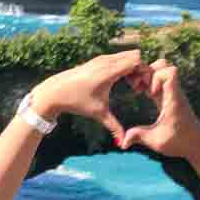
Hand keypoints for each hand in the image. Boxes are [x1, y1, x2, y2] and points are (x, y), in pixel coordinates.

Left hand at [29, 51, 144, 143]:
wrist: (54, 92)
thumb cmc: (76, 102)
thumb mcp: (98, 114)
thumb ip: (114, 127)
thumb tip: (122, 144)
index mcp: (109, 71)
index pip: (137, 60)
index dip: (144, 72)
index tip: (140, 88)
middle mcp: (106, 61)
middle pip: (135, 54)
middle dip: (141, 69)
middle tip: (138, 86)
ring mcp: (101, 58)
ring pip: (127, 55)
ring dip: (133, 67)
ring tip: (131, 85)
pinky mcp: (97, 60)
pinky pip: (118, 57)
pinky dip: (124, 66)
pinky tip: (121, 81)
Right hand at [120, 60, 199, 159]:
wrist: (197, 145)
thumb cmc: (179, 143)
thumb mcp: (156, 141)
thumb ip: (138, 137)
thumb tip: (122, 142)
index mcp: (174, 99)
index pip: (170, 72)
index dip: (156, 76)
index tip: (150, 93)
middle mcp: (174, 92)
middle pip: (164, 65)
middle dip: (148, 71)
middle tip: (142, 88)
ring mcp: (173, 92)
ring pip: (162, 69)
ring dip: (149, 75)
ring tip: (142, 89)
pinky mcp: (170, 95)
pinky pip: (160, 79)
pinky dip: (151, 81)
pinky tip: (144, 93)